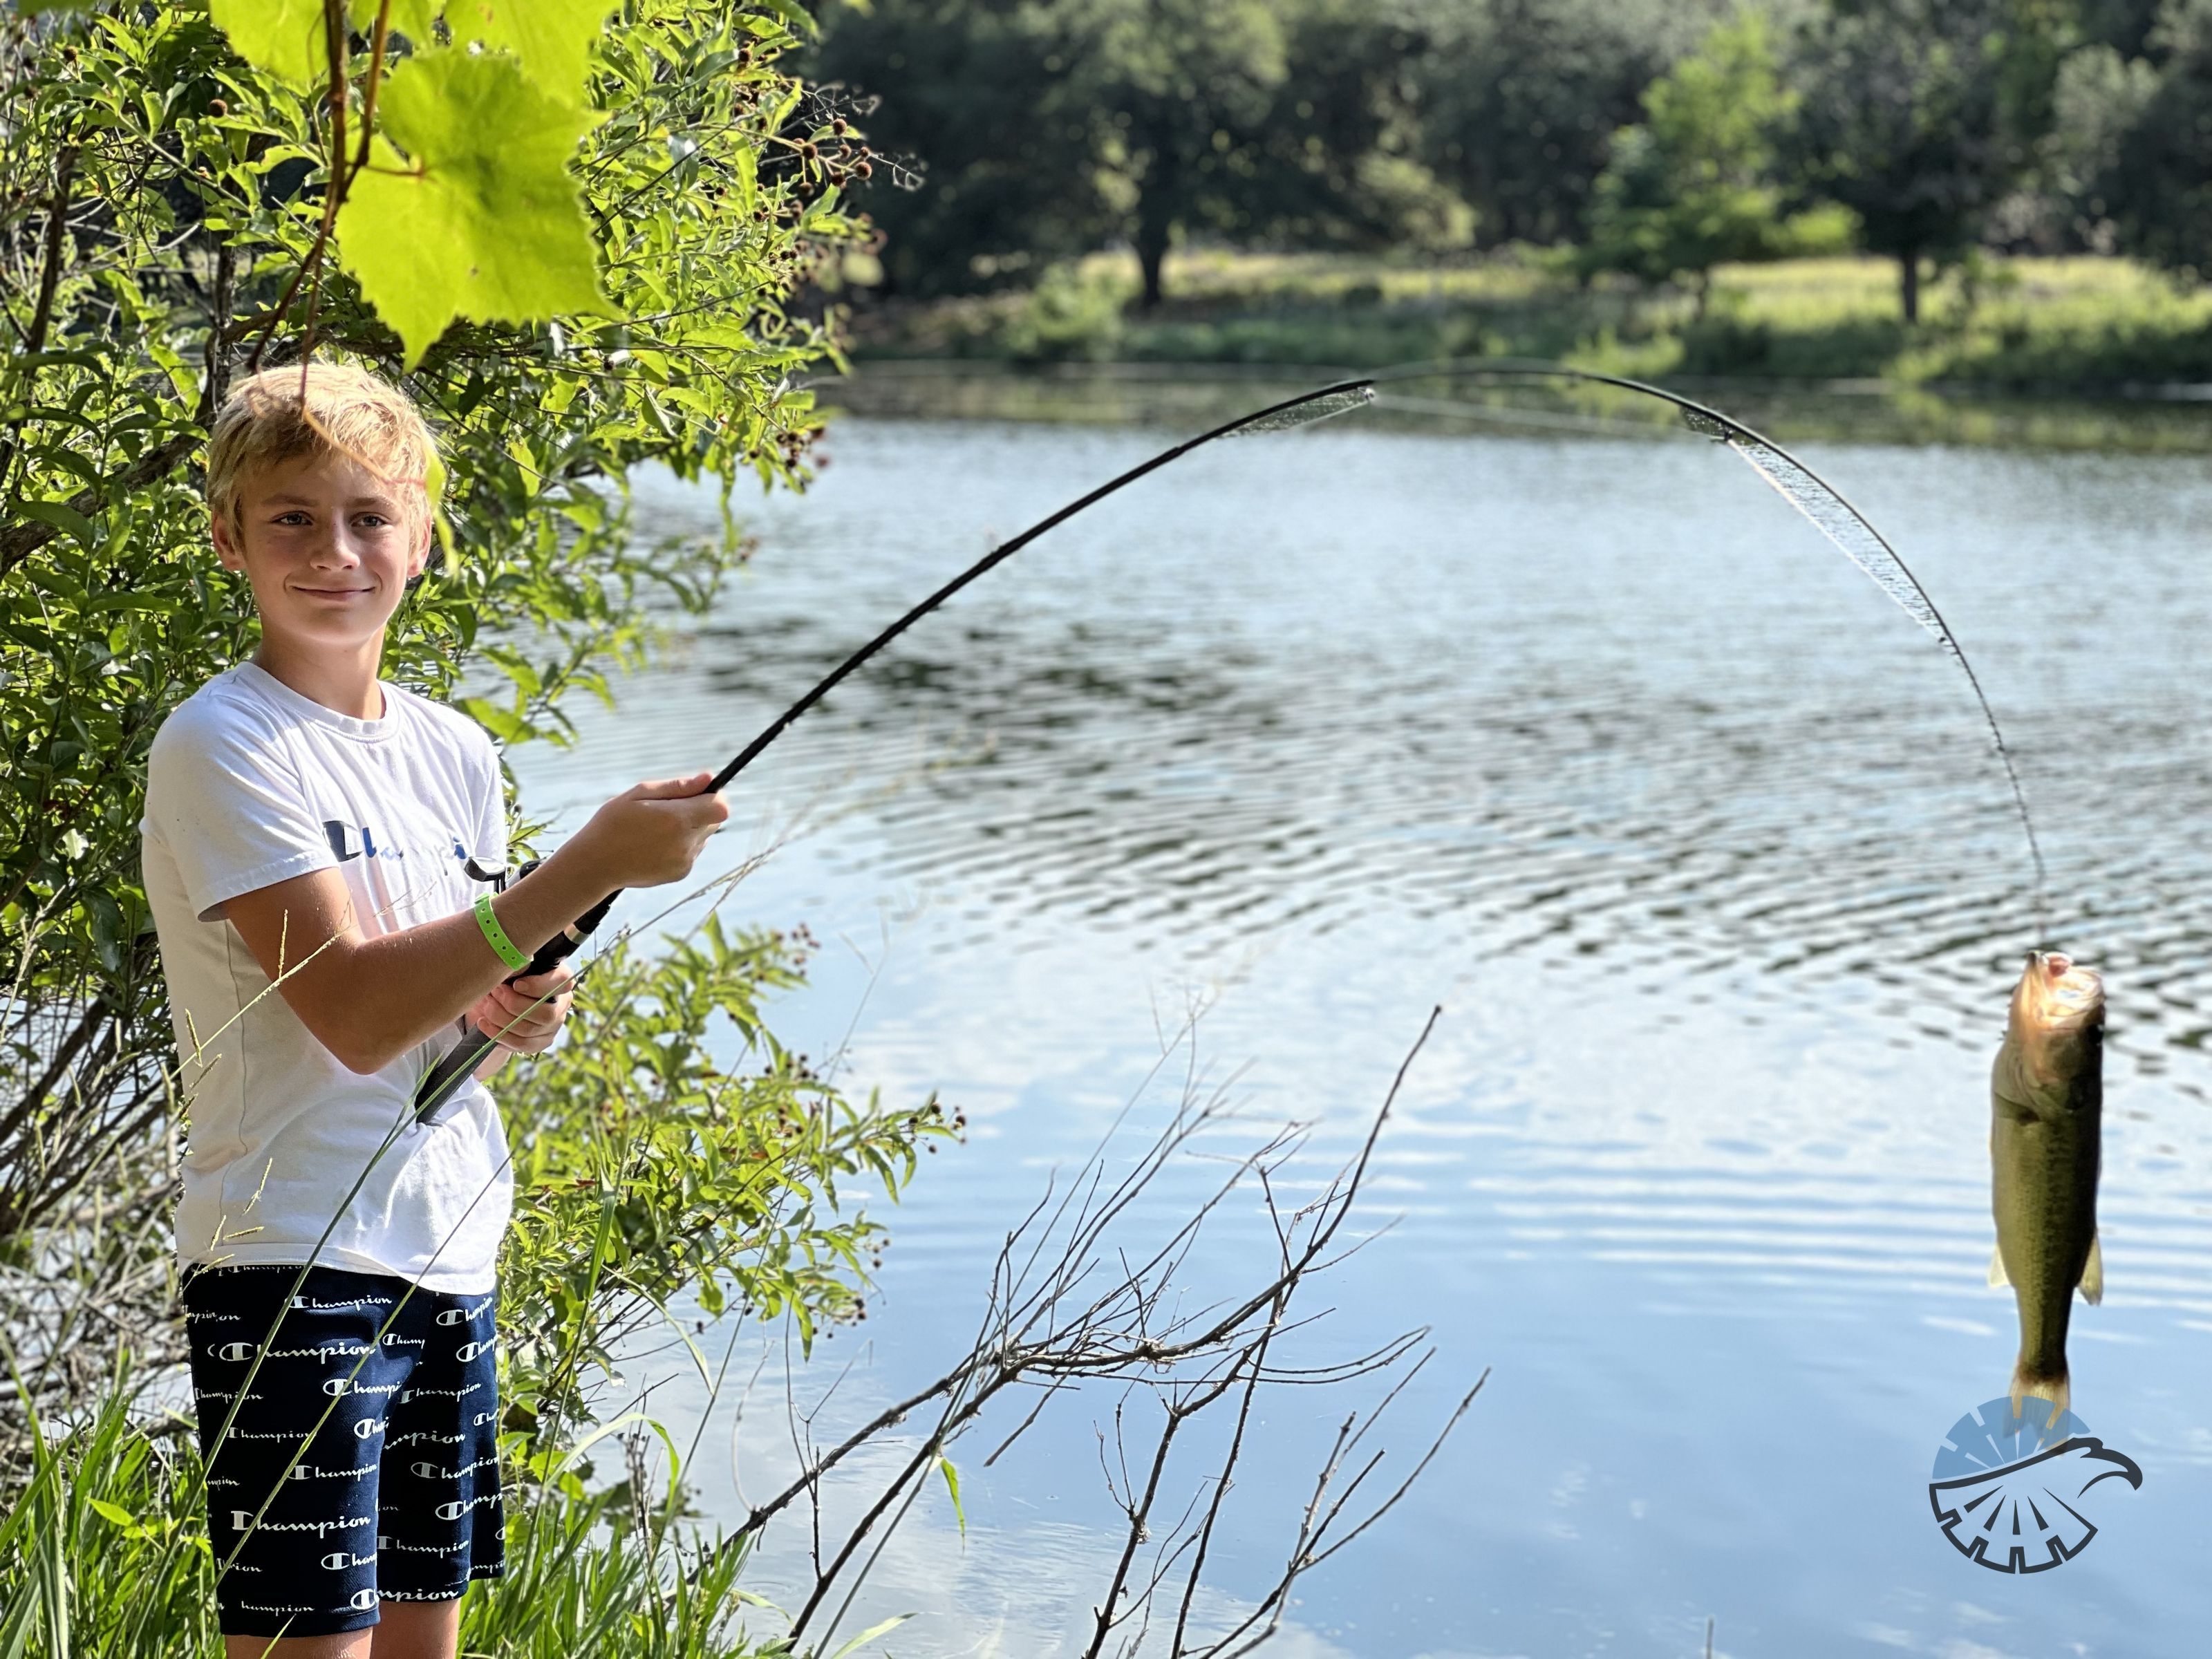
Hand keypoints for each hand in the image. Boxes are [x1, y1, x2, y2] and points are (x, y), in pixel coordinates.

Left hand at [469, 961, 575, 1054]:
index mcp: (560, 981)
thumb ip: (516, 964)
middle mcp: (562, 1005)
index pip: (562, 982)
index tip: (516, 984)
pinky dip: (498, 1033)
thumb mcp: (513, 967)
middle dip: (514, 1004)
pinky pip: (520, 1043)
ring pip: (529, 1029)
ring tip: (486, 1005)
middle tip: (494, 992)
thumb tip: (514, 965)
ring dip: (501, 1017)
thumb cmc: (509, 978)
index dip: (539, 985)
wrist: (500, 1001)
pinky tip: (484, 1022)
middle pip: (545, 1013)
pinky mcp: (540, 1043)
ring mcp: (552, 1027)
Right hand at [570, 772, 730, 888]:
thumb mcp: (639, 794)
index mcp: (677, 820)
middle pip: (714, 821)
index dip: (713, 796)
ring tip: (656, 828)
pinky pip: (692, 852)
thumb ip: (677, 786)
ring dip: (689, 828)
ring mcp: (684, 861)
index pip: (720, 807)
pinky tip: (655, 844)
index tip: (698, 792)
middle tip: (669, 808)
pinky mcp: (680, 873)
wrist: (595, 864)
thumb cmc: (613, 823)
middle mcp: (685, 843)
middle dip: (700, 810)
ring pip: (703, 836)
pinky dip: (680, 844)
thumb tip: (708, 778)